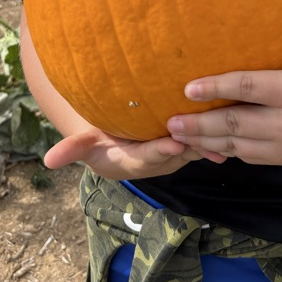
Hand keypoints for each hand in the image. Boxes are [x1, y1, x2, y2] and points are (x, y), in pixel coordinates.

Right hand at [44, 128, 224, 179]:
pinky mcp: (188, 143)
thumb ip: (72, 149)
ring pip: (194, 146)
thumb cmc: (101, 141)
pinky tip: (234, 119)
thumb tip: (47, 161)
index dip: (160, 152)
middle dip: (192, 142)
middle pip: (178, 153)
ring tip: (225, 123)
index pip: (148, 158)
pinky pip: (203, 139)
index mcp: (135, 162)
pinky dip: (217, 131)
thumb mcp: (86, 145)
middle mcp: (159, 161)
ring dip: (209, 137)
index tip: (171, 145)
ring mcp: (175, 154)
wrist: (119, 146)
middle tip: (207, 130)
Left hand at [165, 0, 281, 165]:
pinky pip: (246, 157)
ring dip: (204, 141)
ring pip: (236, 145)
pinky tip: (199, 145)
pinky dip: (222, 151)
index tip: (189, 88)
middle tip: (170, 119)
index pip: (250, 89)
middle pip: (236, 123)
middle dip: (200, 123)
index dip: (218, 88)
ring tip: (174, 134)